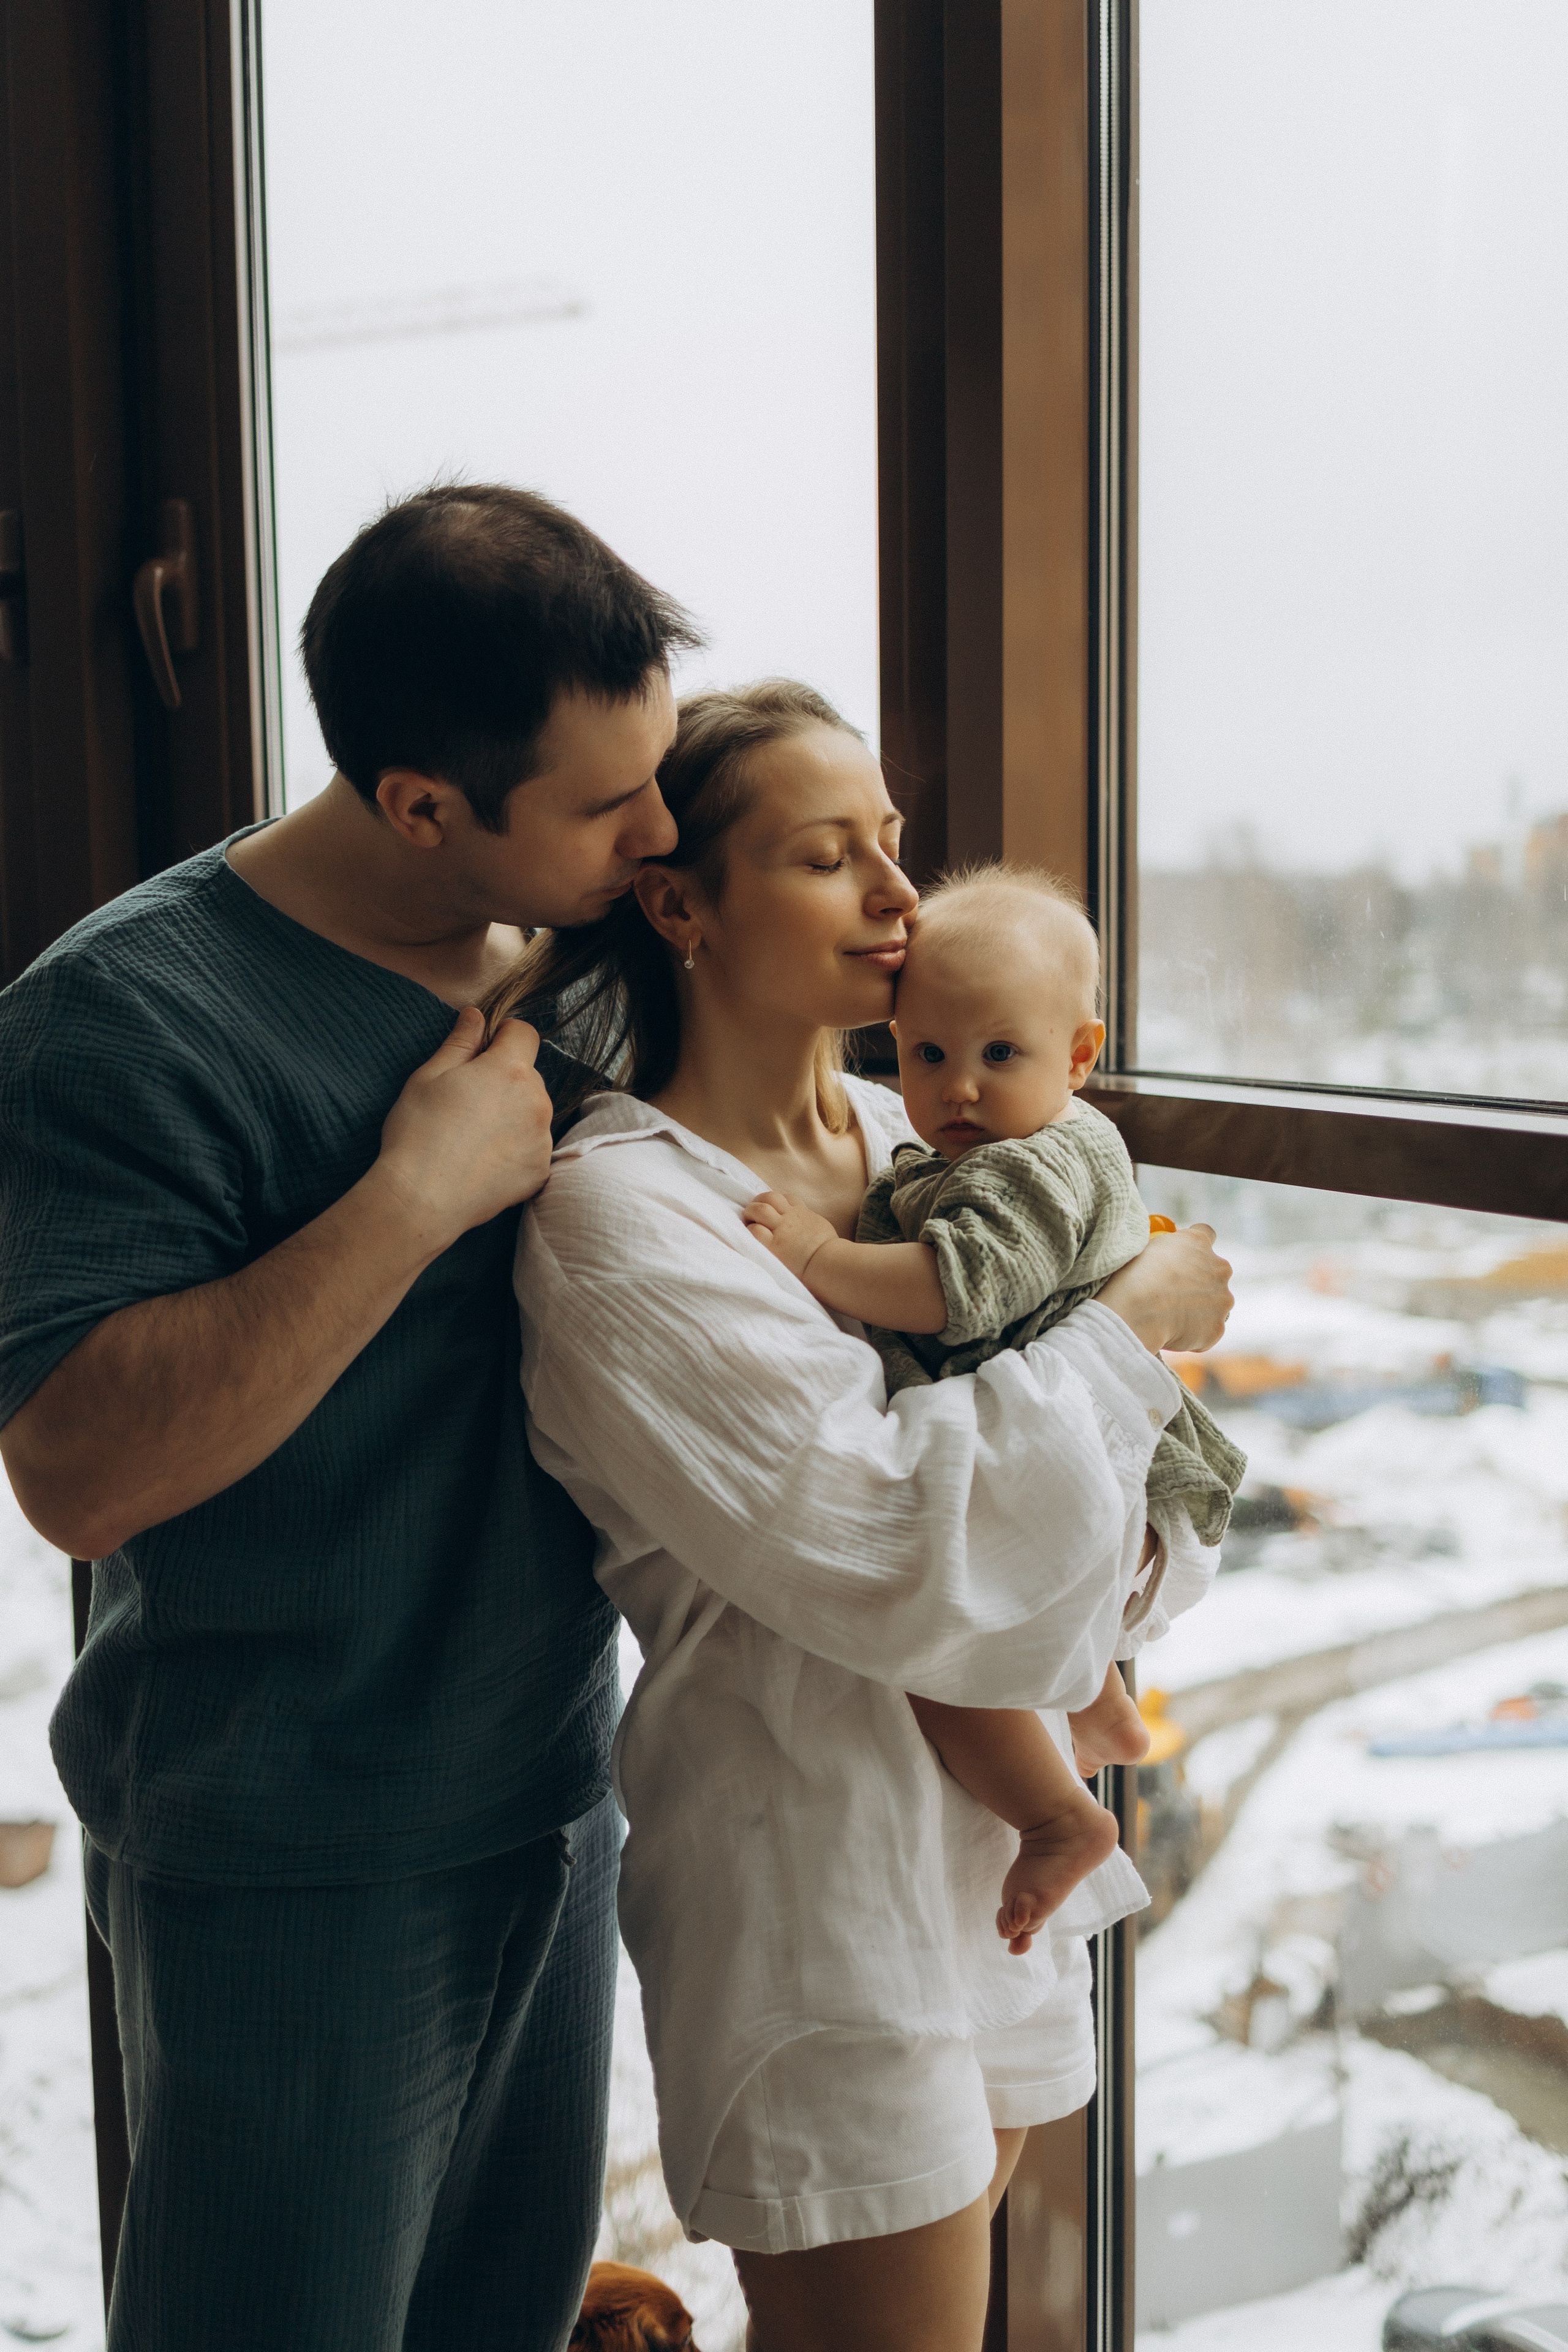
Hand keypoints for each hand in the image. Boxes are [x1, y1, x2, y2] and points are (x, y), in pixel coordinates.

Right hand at [373, 1008, 553, 1249]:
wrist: (422, 1199)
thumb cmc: (418, 1133)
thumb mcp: (429, 1076)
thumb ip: (460, 1042)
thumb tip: (477, 1016)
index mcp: (510, 1070)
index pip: (524, 1033)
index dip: (503, 1036)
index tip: (482, 1050)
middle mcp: (536, 1102)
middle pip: (528, 1075)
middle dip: (505, 1079)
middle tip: (467, 1101)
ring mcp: (542, 1139)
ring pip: (532, 1112)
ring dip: (512, 1114)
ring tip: (472, 1135)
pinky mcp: (540, 1171)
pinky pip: (533, 1147)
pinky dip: (514, 1148)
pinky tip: (482, 1159)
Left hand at [743, 1190, 838, 1281]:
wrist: (828, 1262)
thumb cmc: (828, 1249)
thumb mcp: (819, 1226)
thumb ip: (808, 1221)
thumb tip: (804, 1224)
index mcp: (801, 1213)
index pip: (785, 1197)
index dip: (776, 1201)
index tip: (773, 1210)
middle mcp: (789, 1218)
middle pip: (769, 1197)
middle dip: (758, 1202)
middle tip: (754, 1214)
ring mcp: (780, 1230)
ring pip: (759, 1209)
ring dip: (750, 1213)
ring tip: (749, 1222)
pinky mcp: (773, 1245)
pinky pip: (755, 1230)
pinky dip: (751, 1231)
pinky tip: (752, 1237)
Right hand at [1097, 1224, 1232, 1354]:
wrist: (1138, 1311)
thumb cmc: (1135, 1277)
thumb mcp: (1148, 1246)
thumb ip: (1168, 1247)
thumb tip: (1166, 1256)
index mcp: (1199, 1242)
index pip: (1206, 1235)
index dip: (1195, 1247)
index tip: (1184, 1256)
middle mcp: (1219, 1269)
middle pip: (1215, 1274)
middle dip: (1200, 1282)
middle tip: (1173, 1294)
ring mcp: (1222, 1301)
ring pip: (1214, 1305)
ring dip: (1200, 1310)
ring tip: (1170, 1317)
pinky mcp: (1216, 1329)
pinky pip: (1207, 1331)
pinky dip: (1194, 1333)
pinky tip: (1172, 1333)